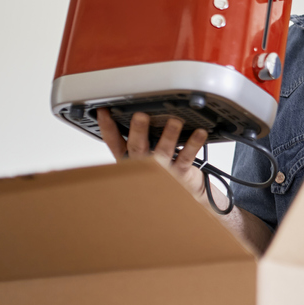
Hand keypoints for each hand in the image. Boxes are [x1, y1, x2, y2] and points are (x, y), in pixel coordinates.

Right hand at [96, 109, 210, 205]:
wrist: (185, 192)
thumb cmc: (164, 169)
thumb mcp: (145, 155)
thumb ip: (140, 137)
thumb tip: (137, 111)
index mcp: (130, 158)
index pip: (114, 142)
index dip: (107, 127)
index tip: (104, 112)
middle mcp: (143, 163)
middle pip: (137, 147)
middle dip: (138, 131)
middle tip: (140, 116)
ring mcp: (162, 169)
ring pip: (163, 151)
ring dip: (169, 135)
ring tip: (174, 122)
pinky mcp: (179, 173)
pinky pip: (186, 157)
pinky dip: (193, 144)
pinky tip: (199, 133)